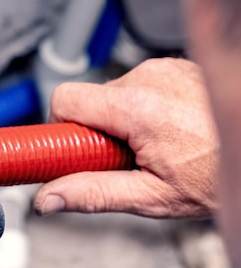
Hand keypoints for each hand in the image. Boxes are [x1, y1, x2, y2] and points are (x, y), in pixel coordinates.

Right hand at [35, 58, 218, 218]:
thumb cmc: (217, 176)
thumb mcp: (150, 197)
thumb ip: (92, 194)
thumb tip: (49, 198)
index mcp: (138, 107)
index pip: (65, 100)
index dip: (59, 130)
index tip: (68, 154)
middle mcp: (150, 78)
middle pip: (88, 100)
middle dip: (93, 133)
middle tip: (120, 161)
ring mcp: (165, 70)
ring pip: (112, 95)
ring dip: (118, 124)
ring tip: (148, 149)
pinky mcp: (174, 69)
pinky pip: (136, 88)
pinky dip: (139, 112)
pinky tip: (162, 134)